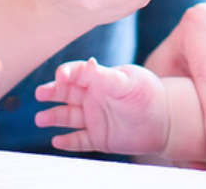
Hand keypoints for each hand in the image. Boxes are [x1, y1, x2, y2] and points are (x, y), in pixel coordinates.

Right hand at [35, 58, 168, 155]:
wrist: (165, 119)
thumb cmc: (147, 93)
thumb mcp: (128, 81)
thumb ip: (107, 76)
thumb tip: (88, 63)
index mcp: (99, 78)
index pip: (76, 73)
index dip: (66, 73)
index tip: (60, 76)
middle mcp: (93, 97)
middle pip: (66, 94)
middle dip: (52, 93)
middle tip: (40, 94)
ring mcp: (94, 117)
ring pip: (68, 117)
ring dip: (53, 117)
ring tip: (40, 119)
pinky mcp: (99, 138)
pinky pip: (79, 140)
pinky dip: (68, 141)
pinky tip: (56, 141)